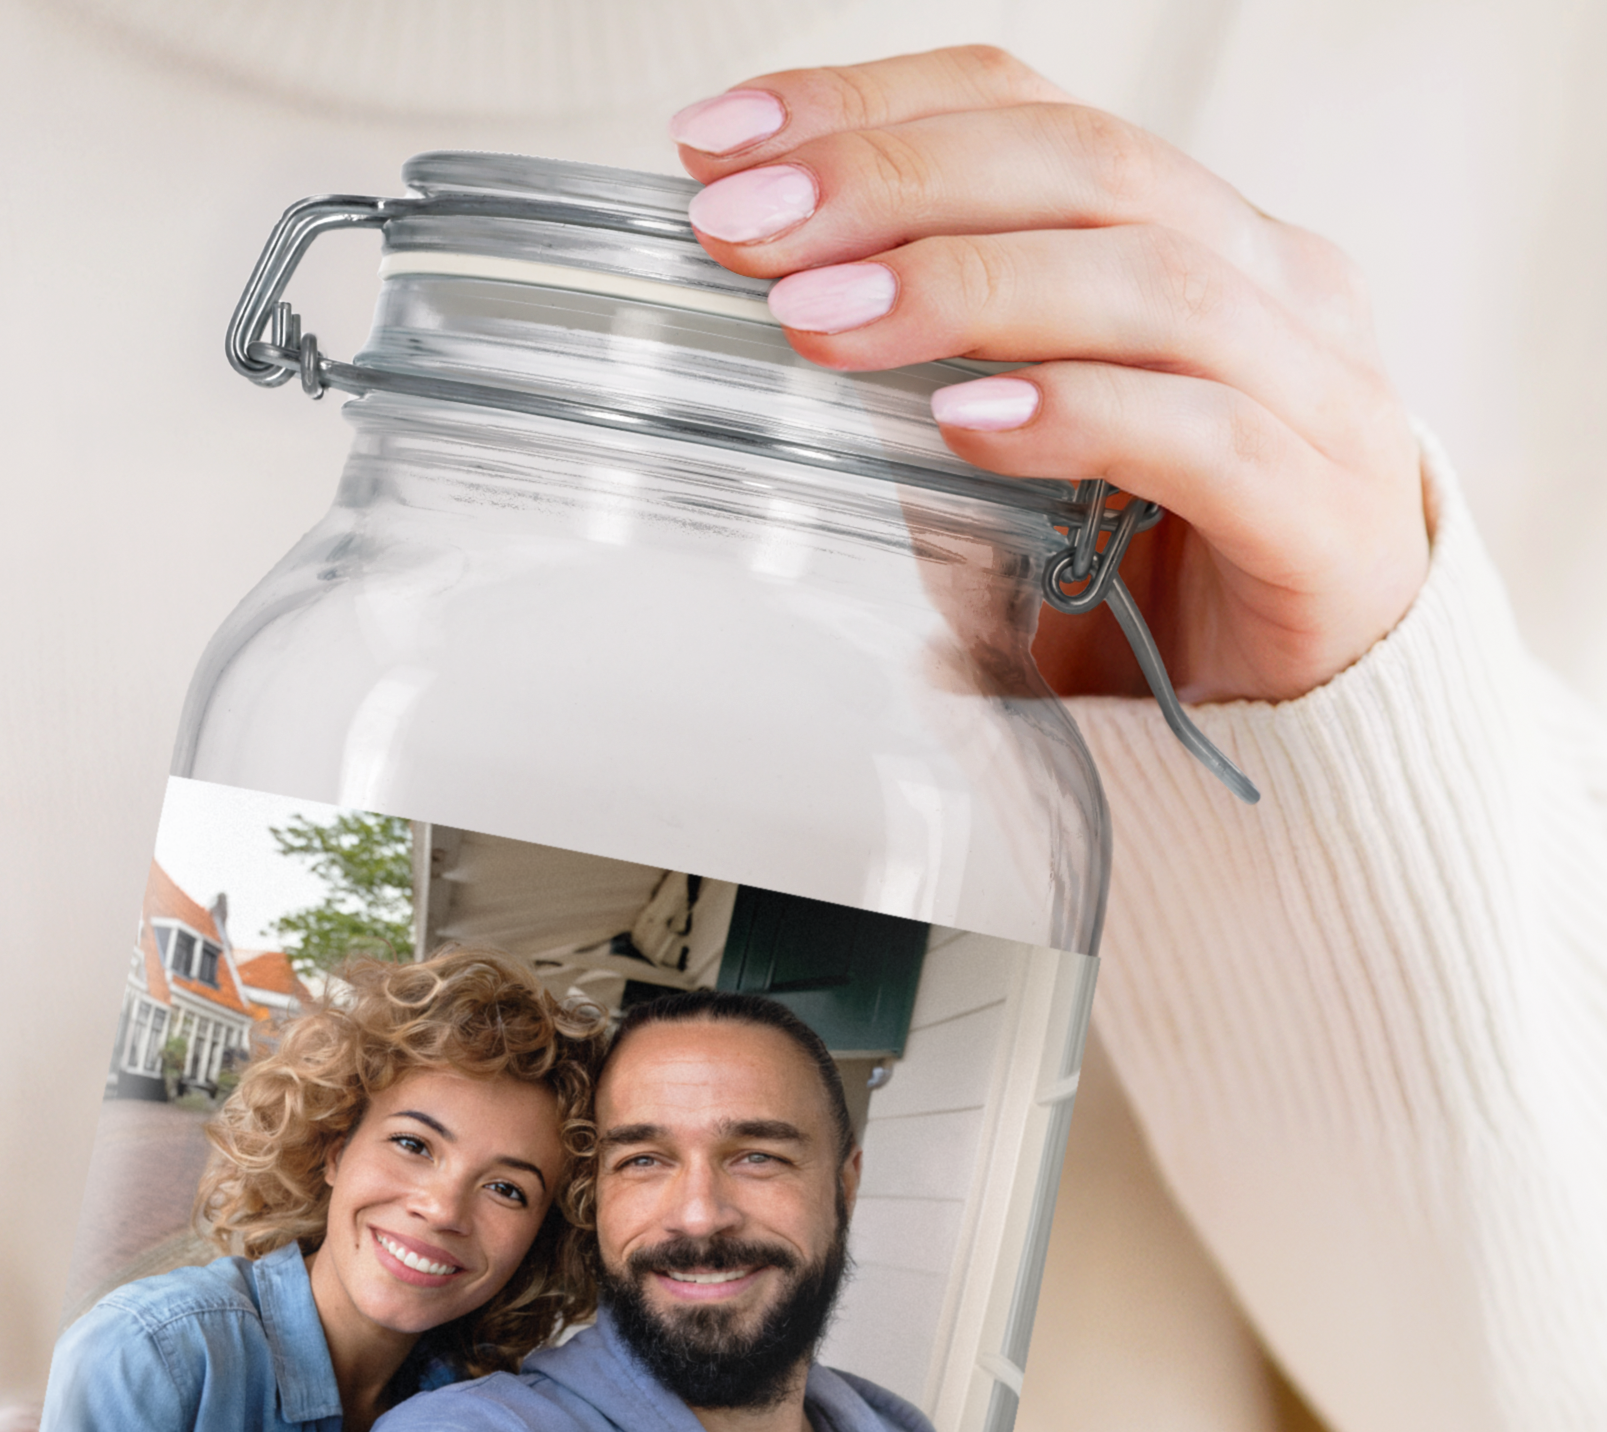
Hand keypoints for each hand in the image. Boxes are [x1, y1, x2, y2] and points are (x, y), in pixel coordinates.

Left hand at [670, 46, 1429, 705]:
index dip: (871, 106)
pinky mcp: (1324, 516)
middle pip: (1084, 165)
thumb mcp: (1012, 450)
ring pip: (1146, 282)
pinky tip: (965, 426)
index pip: (1027, 109)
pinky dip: (1076, 416)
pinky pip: (1204, 435)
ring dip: (964, 288)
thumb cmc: (1145, 569)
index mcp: (1191, 233)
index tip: (718, 143)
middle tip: (743, 229)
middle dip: (891, 182)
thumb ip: (930, 375)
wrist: (1295, 714)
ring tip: (818, 323)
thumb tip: (772, 311)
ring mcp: (1318, 391)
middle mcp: (1270, 280)